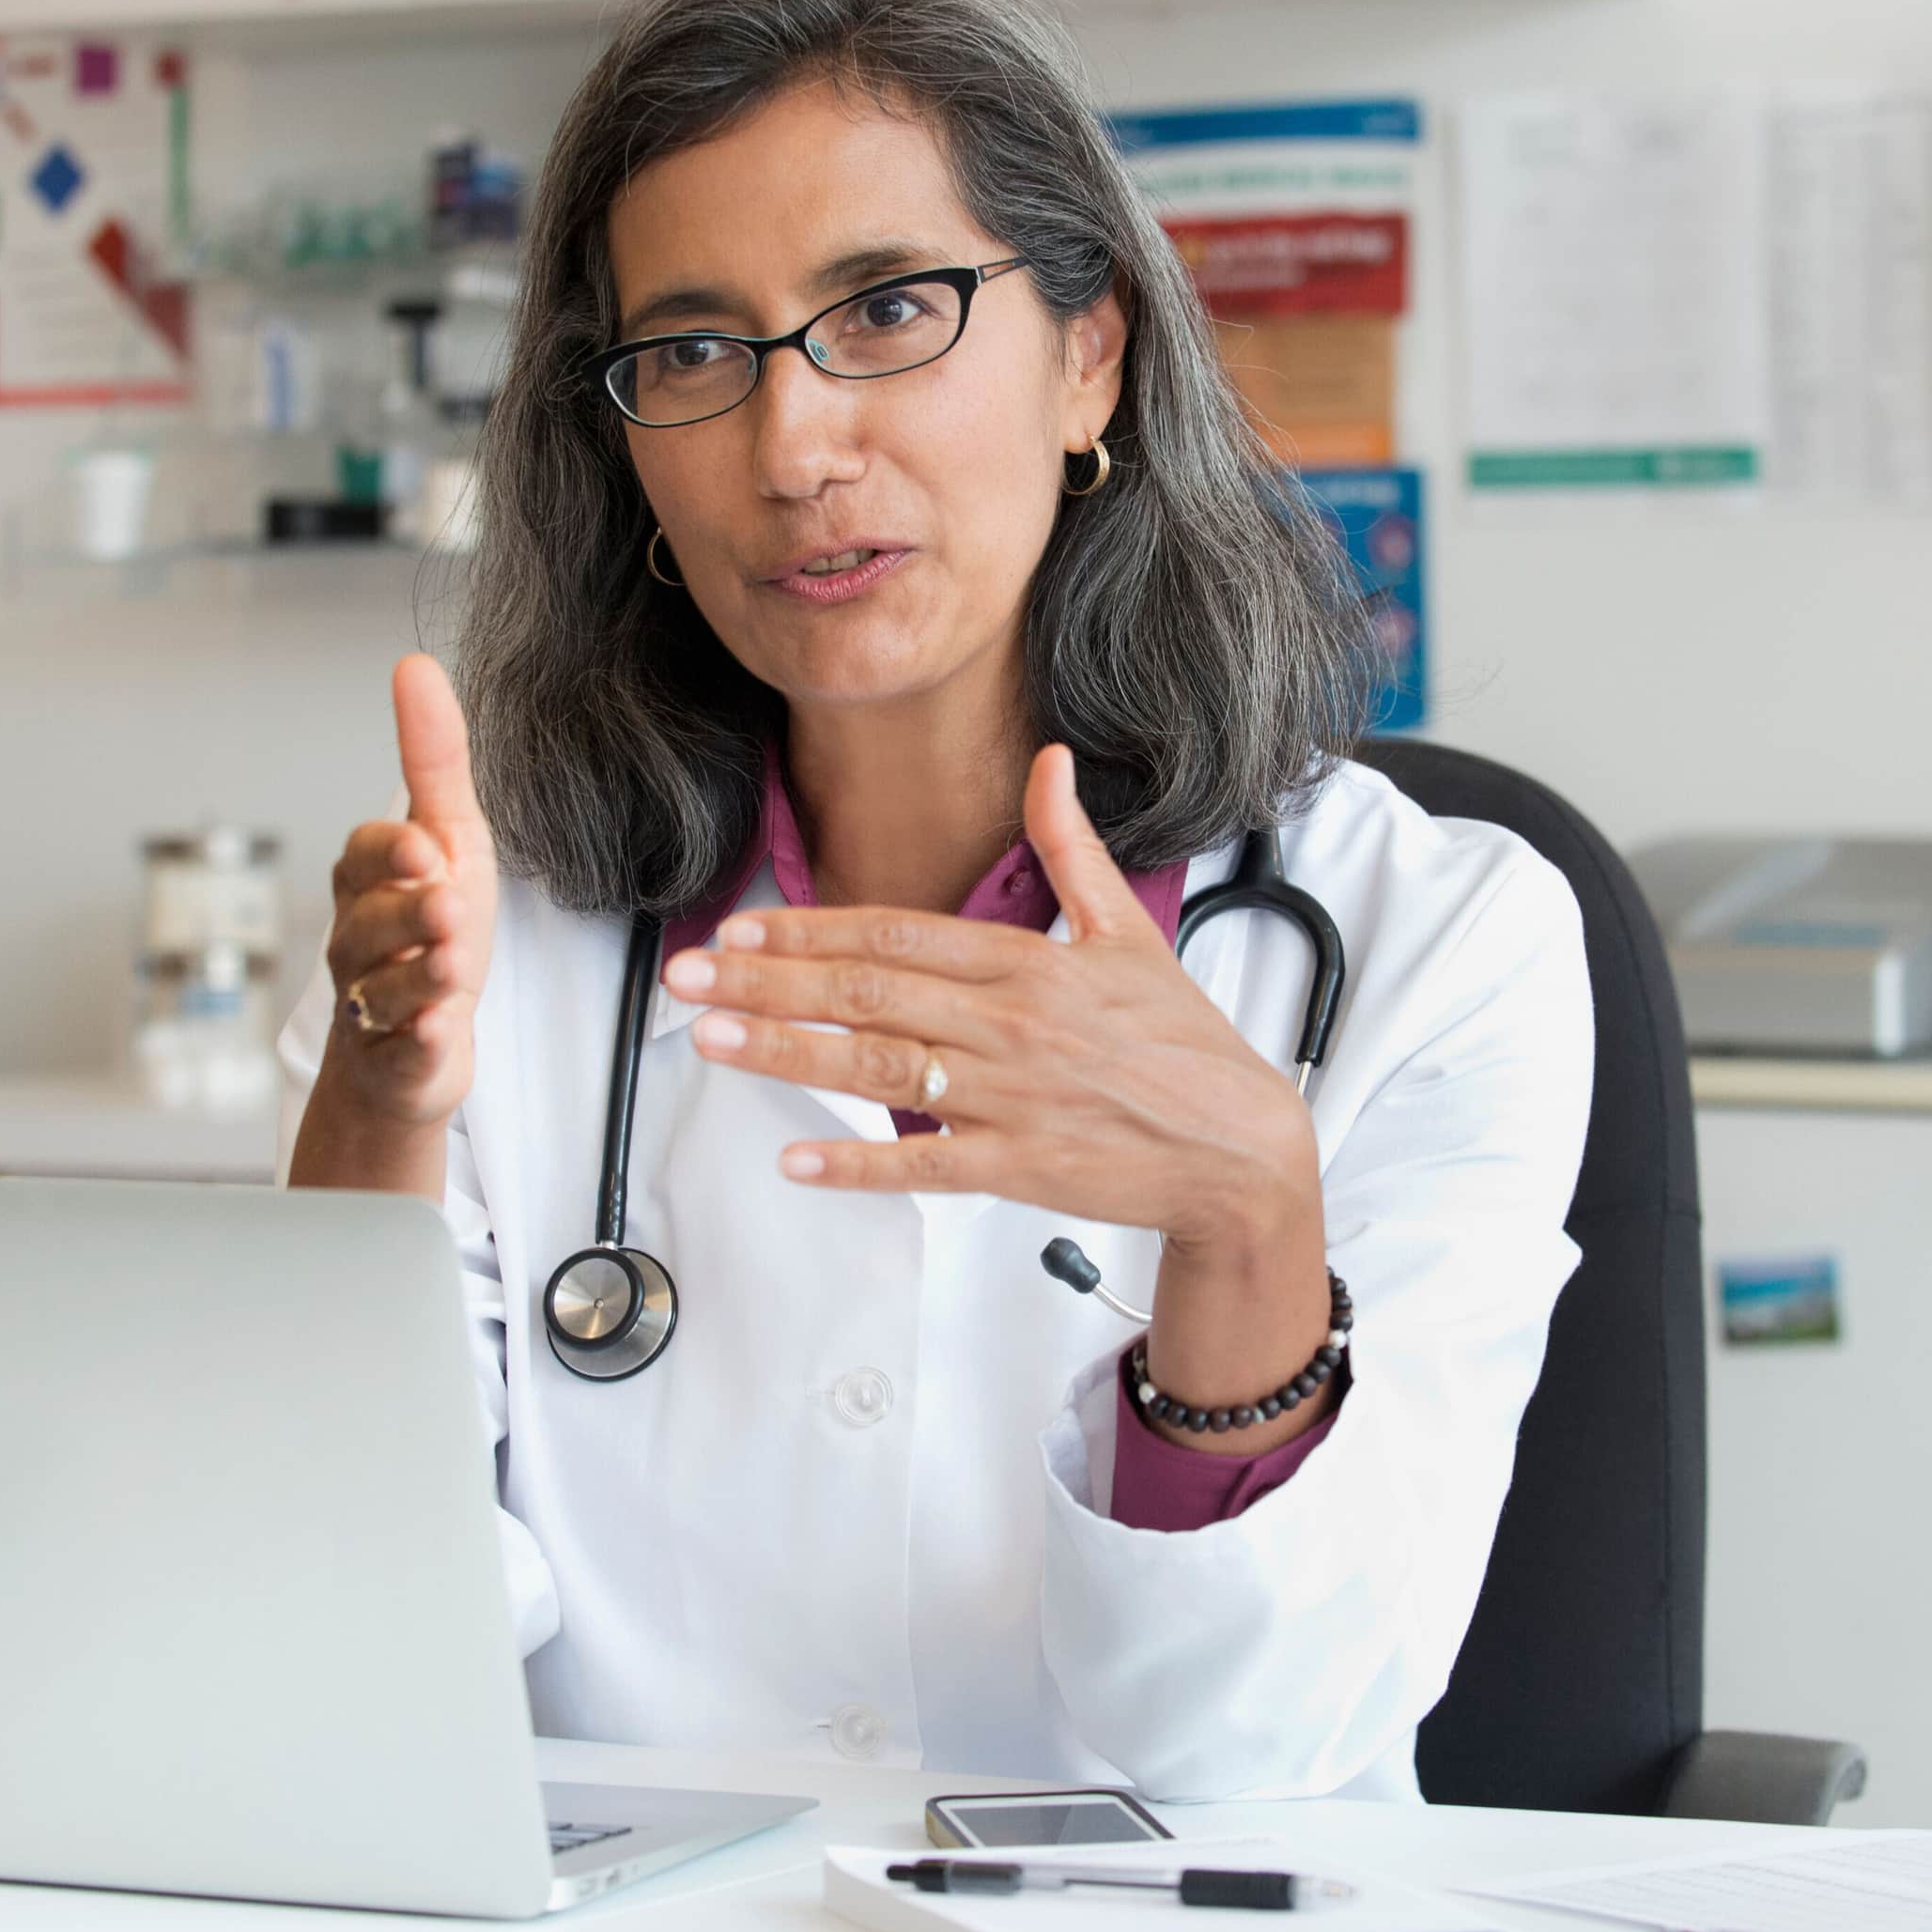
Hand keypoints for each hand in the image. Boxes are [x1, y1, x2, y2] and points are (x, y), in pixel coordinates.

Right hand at [307, 655, 496, 1139]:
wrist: (410, 1043)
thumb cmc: (429, 931)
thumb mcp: (449, 837)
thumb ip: (434, 760)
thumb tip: (416, 666)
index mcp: (370, 882)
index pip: (365, 855)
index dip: (392, 854)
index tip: (427, 850)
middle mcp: (359, 940)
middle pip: (370, 924)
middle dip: (407, 916)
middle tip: (446, 909)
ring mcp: (371, 1004)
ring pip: (382, 989)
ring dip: (417, 977)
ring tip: (452, 967)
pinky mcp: (394, 1061)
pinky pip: (398, 1053)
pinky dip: (416, 1044)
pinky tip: (436, 1033)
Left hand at [662, 745, 1332, 1443]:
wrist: (1241, 1149)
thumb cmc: (1182, 1046)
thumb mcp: (1128, 931)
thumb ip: (1070, 848)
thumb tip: (1051, 762)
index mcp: (1028, 965)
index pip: (897, 937)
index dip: (810, 931)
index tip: (741, 930)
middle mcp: (1012, 1026)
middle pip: (870, 995)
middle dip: (768, 983)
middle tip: (690, 977)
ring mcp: (1014, 1099)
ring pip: (882, 1070)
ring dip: (791, 1054)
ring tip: (715, 1041)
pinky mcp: (1023, 1168)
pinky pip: (927, 1167)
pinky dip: (861, 1164)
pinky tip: (798, 1156)